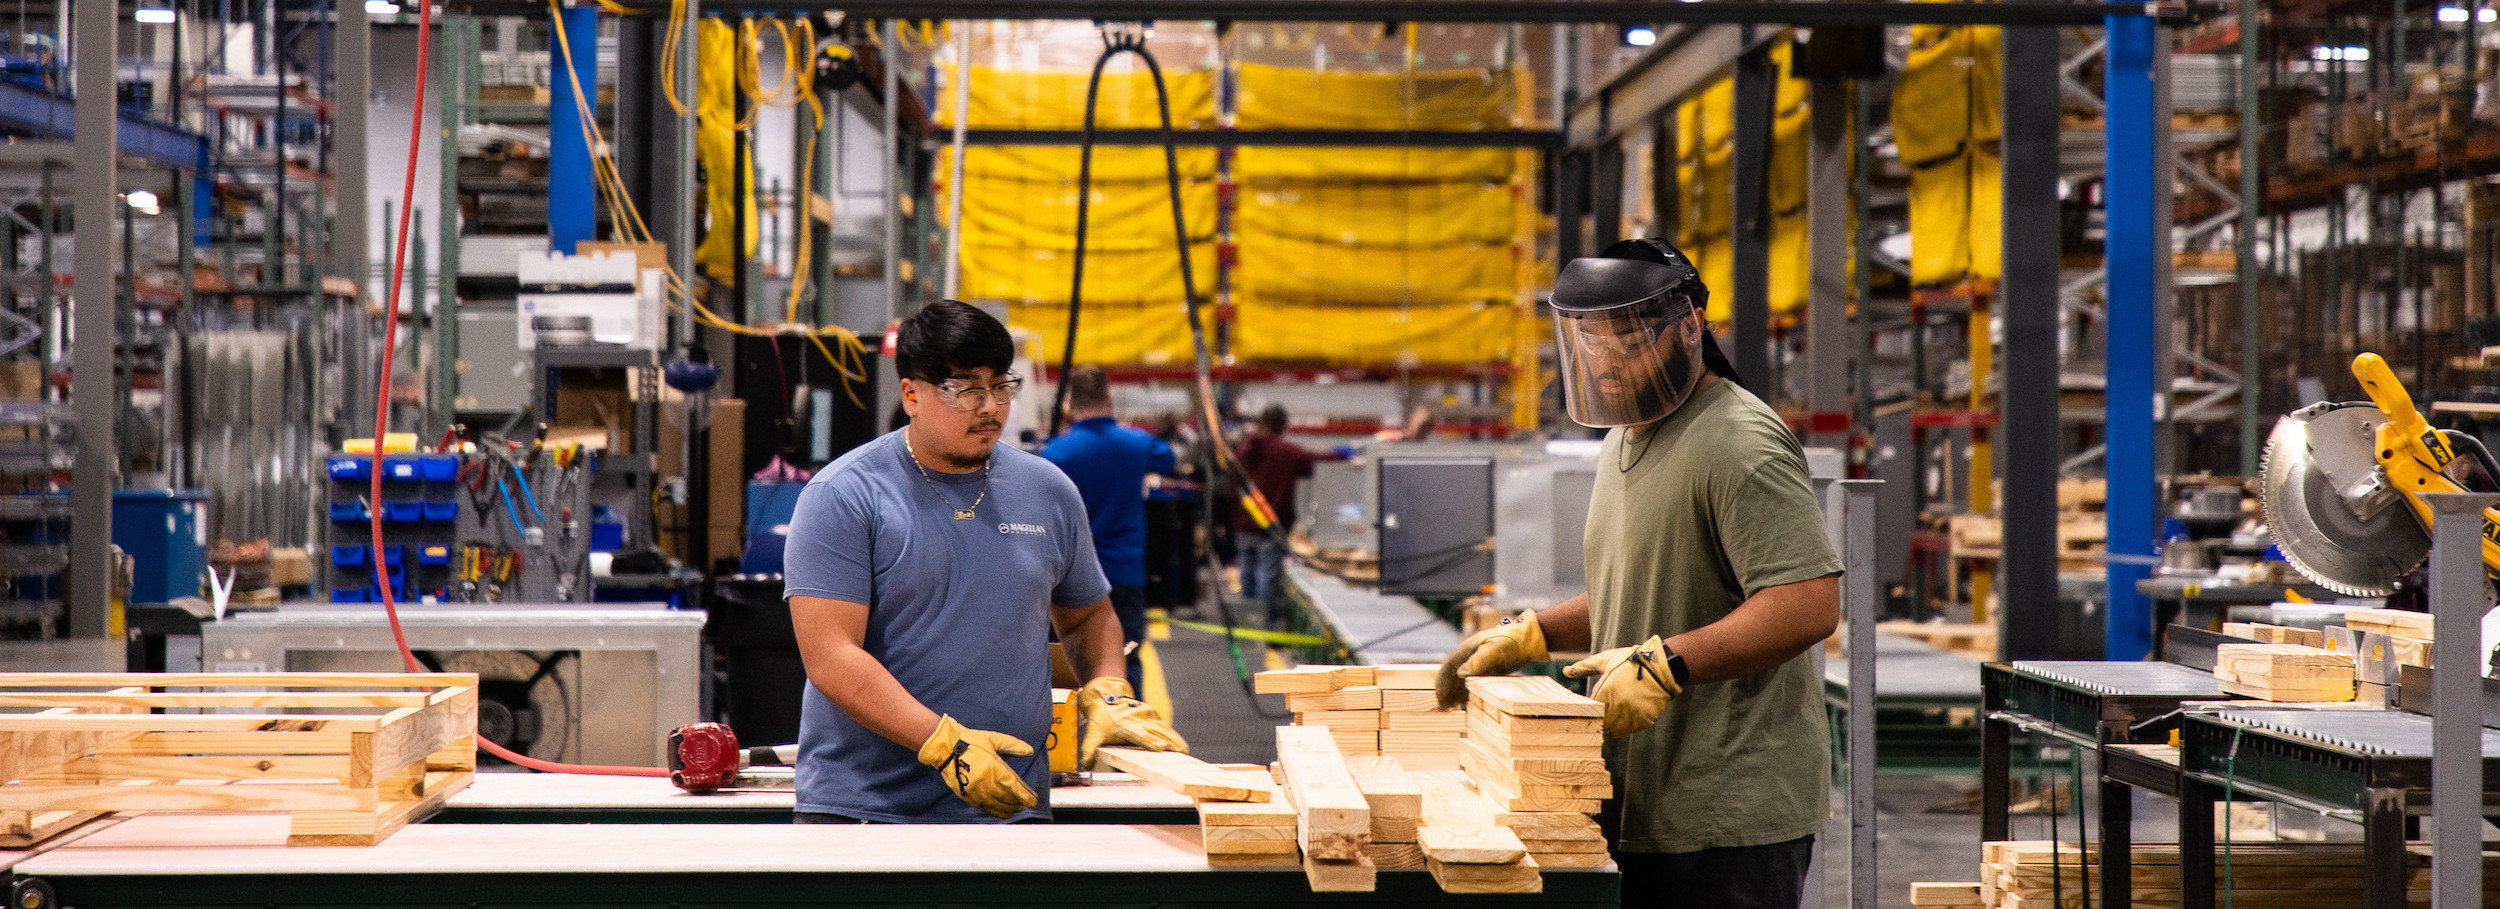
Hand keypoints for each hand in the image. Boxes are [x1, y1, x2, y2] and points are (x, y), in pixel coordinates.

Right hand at [916, 714, 1037, 818]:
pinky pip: (985, 807)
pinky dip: (995, 812)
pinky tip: (1002, 813)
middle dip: (1018, 803)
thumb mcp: (994, 739)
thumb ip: (1013, 746)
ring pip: (997, 805)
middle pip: (1008, 798)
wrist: (946, 747)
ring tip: (1016, 809)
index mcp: (996, 768)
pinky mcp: (967, 795)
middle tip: (1025, 804)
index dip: (1026, 796)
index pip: (1015, 787)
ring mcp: (977, 790)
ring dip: (1009, 809)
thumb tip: (1030, 751)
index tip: (1033, 801)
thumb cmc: (971, 741)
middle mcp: (988, 782)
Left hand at [1076, 677, 1187, 769]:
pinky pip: (1165, 727)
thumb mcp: (1093, 732)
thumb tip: (1088, 765)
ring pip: (1165, 730)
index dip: (1153, 743)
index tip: (1162, 749)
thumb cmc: (1101, 716)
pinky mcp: (1153, 715)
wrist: (1107, 693)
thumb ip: (1089, 750)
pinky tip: (1180, 746)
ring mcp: (1149, 716)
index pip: (1143, 736)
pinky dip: (1173, 737)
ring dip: (1175, 741)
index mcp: (1127, 725)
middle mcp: (1141, 720)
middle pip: (1160, 733)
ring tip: (1185, 753)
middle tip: (1182, 755)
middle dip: (1171, 744)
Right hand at [1434, 610, 1549, 709]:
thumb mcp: (1494, 649)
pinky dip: (1467, 693)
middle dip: (1447, 690)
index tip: (1439, 695)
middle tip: (1442, 707)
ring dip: (1455, 693)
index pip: (1449, 666)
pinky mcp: (1491, 670)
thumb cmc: (1512, 641)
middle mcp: (1472, 656)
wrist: (1530, 639)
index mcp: (1468, 649)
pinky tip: (1465, 702)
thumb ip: (1477, 660)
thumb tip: (1460, 674)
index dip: (1442, 681)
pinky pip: (1474, 683)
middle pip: (1454, 675)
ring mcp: (1481, 663)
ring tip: (1450, 708)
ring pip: (1463, 680)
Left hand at [1563, 635, 1683, 737]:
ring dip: (1609, 727)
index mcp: (1606, 693)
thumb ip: (1584, 667)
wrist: (1660, 666)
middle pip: (1600, 724)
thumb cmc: (1630, 660)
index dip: (1586, 712)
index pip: (1589, 712)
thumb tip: (1565, 671)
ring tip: (1608, 718)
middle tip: (1595, 718)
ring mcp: (1632, 715)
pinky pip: (1629, 730)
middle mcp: (1619, 707)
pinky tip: (1623, 717)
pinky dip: (1624, 726)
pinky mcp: (1644, 720)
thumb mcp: (1605, 660)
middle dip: (1596, 721)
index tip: (1585, 710)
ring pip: (1614, 731)